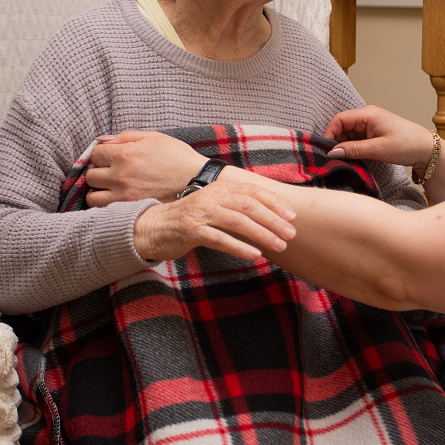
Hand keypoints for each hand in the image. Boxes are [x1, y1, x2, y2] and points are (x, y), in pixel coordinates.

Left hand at [85, 130, 206, 206]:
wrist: (195, 180)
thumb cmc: (176, 156)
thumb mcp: (153, 137)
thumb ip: (125, 136)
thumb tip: (103, 140)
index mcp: (125, 153)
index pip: (95, 153)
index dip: (101, 154)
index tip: (110, 156)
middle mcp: (120, 174)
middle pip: (90, 175)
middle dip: (98, 171)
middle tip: (110, 171)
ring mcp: (124, 194)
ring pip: (92, 195)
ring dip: (97, 190)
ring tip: (109, 187)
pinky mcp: (130, 207)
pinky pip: (103, 208)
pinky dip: (104, 204)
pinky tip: (114, 198)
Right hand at [133, 182, 295, 262]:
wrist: (151, 227)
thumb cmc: (188, 220)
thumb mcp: (213, 207)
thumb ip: (234, 207)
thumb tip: (267, 215)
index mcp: (219, 189)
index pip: (252, 191)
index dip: (274, 202)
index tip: (292, 215)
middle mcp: (211, 197)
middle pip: (249, 205)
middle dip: (273, 219)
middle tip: (291, 233)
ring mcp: (200, 213)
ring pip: (237, 222)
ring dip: (262, 234)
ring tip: (279, 246)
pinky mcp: (191, 230)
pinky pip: (219, 239)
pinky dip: (239, 247)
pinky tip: (255, 255)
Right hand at [324, 105, 433, 169]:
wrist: (427, 149)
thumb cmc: (407, 145)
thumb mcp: (378, 149)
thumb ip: (354, 149)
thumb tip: (333, 152)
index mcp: (368, 114)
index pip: (339, 119)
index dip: (330, 134)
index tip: (327, 150)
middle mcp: (367, 116)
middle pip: (342, 127)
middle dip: (337, 142)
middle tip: (337, 158)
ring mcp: (370, 125)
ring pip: (348, 134)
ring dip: (346, 146)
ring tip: (348, 160)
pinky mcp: (374, 134)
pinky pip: (357, 139)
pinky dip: (353, 148)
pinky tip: (356, 158)